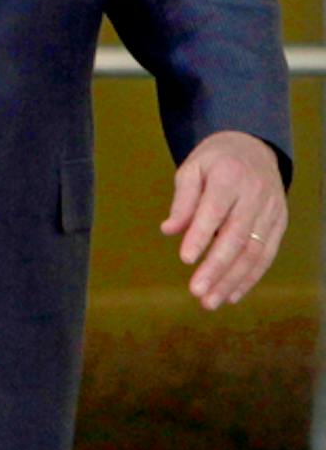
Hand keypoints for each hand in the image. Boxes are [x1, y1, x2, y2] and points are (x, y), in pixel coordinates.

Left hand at [162, 129, 286, 310]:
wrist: (254, 147)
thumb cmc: (216, 160)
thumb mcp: (192, 168)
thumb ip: (183, 200)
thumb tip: (168, 230)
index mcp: (229, 176)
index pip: (214, 210)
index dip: (201, 235)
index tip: (185, 258)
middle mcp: (255, 195)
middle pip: (237, 237)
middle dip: (217, 267)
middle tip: (197, 291)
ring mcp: (272, 211)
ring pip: (254, 251)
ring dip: (233, 280)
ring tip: (211, 301)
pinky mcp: (280, 224)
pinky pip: (267, 255)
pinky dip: (250, 277)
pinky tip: (233, 294)